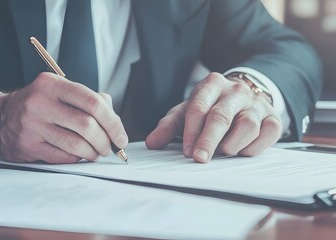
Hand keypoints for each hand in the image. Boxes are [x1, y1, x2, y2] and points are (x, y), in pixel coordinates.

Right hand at [0, 72, 127, 163]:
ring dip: (93, 153)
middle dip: (105, 141)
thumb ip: (88, 100)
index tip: (120, 136)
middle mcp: (41, 102)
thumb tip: (114, 120)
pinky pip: (62, 157)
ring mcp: (32, 125)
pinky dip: (77, 159)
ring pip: (76, 144)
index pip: (93, 102)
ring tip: (96, 153)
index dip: (113, 122)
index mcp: (53, 84)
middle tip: (110, 148)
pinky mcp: (27, 145)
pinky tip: (79, 156)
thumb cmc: (38, 105)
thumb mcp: (59, 92)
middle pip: (87, 125)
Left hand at [145, 72, 282, 162]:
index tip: (187, 151)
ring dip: (232, 144)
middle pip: (221, 116)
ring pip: (247, 125)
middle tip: (200, 158)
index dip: (192, 131)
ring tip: (223, 151)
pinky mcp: (273, 117)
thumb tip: (152, 143)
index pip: (199, 107)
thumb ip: (168, 126)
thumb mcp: (186, 111)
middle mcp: (236, 91)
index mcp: (211, 84)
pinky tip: (242, 151)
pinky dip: (255, 147)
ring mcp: (256, 103)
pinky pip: (269, 133)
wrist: (241, 97)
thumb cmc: (209, 107)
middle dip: (209, 140)